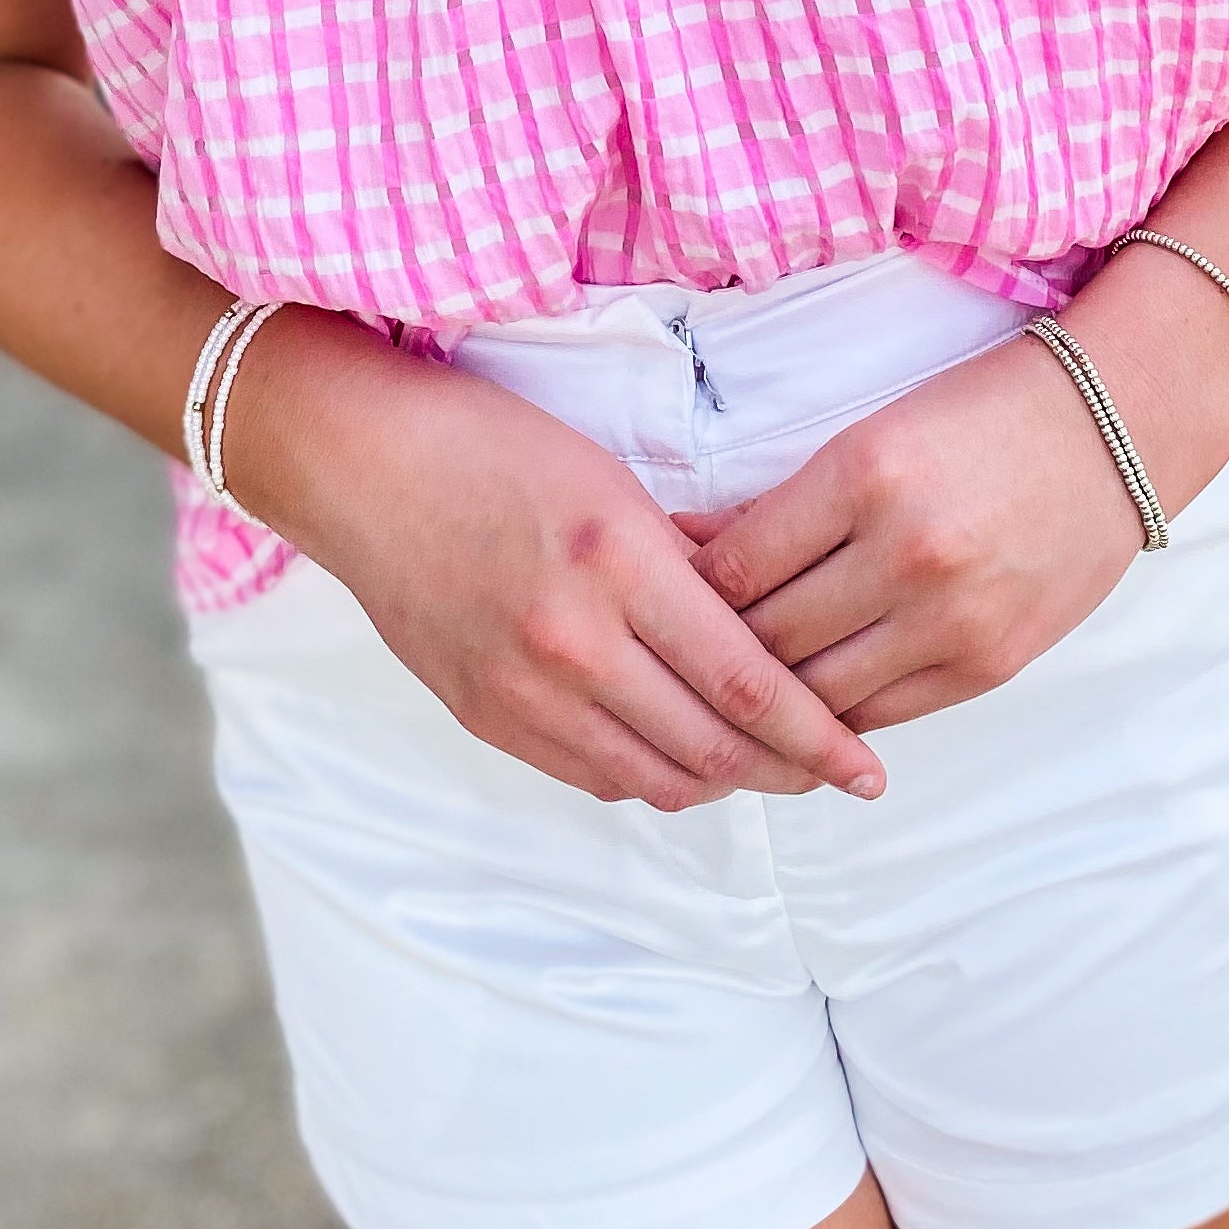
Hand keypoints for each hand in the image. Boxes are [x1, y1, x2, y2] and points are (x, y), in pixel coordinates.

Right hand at [222, 320, 887, 813]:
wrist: (360, 468)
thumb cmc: (490, 446)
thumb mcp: (611, 480)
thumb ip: (690, 561)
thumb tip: (767, 621)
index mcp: (617, 563)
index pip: (746, 682)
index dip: (819, 736)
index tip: (869, 766)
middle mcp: (572, 641)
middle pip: (712, 747)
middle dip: (789, 771)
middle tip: (835, 771)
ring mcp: (523, 690)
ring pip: (656, 777)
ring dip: (723, 782)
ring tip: (767, 766)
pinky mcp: (486, 717)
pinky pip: (593, 774)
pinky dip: (650, 775)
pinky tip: (680, 753)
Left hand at [684, 332, 1155, 734]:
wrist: (1112, 429)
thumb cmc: (981, 415)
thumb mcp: (871, 432)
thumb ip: (784, 504)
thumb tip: (688, 550)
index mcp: (866, 474)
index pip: (737, 569)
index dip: (686, 590)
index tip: (662, 594)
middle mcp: (907, 553)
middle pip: (768, 640)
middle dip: (714, 650)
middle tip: (680, 653)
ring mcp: (953, 619)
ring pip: (818, 692)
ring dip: (770, 693)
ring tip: (731, 686)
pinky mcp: (989, 665)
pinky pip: (881, 714)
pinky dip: (834, 711)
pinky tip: (803, 700)